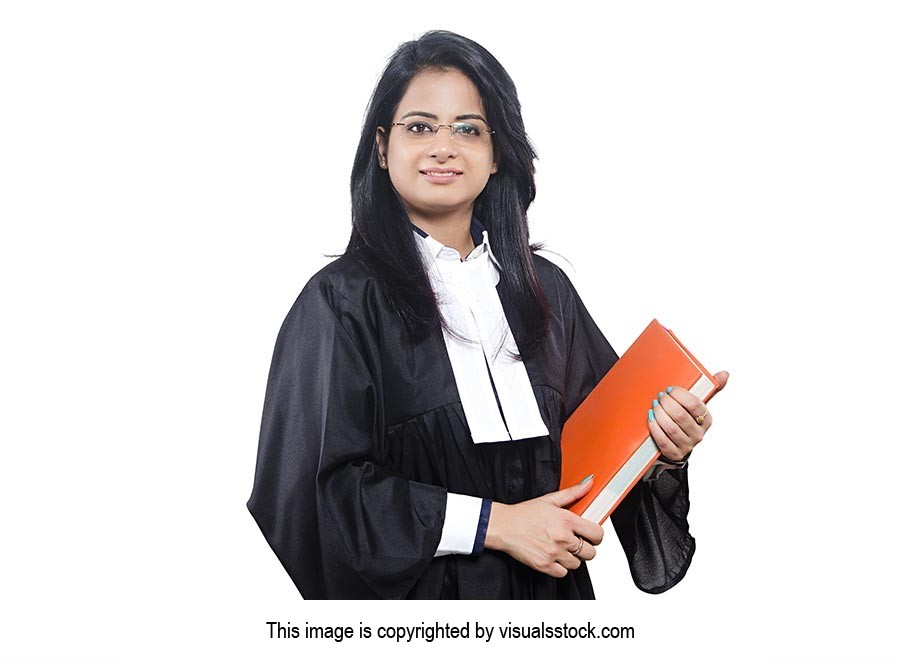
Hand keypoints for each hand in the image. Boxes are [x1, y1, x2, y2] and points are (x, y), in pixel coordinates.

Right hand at [484, 477, 604, 577]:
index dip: (596, 535)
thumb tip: (588, 484)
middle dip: (585, 548)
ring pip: (577, 564)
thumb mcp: (549, 500)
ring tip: (561, 549)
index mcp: (566, 520)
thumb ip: (572, 493)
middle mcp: (562, 538)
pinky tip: (553, 557)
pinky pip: (563, 573)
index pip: (597, 534)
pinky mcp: (544, 565)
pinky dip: (559, 568)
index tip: (591, 535)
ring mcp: (554, 553)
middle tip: (575, 543)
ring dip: (571, 558)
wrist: (502, 526)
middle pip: (590, 552)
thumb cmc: (523, 514)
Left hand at [648, 370, 728, 461]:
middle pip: (680, 416)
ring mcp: (687, 445)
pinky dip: (655, 428)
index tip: (669, 389)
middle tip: (659, 397)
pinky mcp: (674, 454)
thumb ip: (710, 390)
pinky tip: (651, 418)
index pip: (694, 405)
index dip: (679, 395)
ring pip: (671, 428)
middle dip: (667, 403)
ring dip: (660, 414)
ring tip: (654, 406)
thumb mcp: (697, 406)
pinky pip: (663, 441)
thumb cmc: (687, 420)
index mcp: (706, 420)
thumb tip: (724, 374)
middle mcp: (698, 434)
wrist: (678, 444)